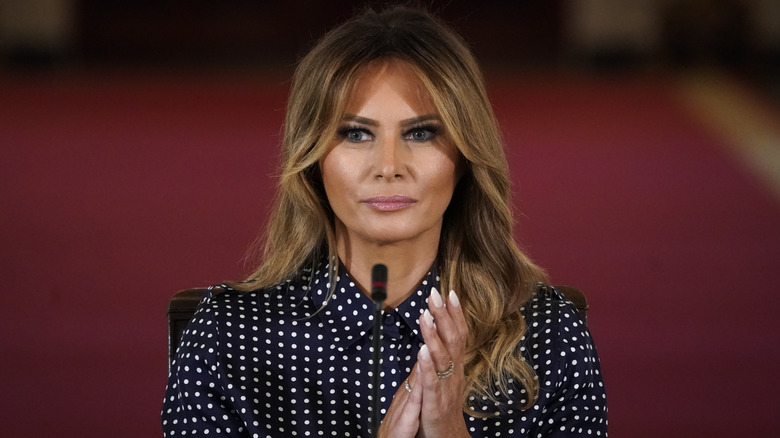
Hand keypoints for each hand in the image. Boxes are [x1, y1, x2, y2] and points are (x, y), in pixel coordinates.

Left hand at [377, 288, 469, 437]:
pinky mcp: (435, 402)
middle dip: (444, 315)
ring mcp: (446, 387)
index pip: (458, 334)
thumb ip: (443, 356)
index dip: (455, 314)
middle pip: (452, 339)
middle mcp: (455, 373)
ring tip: (426, 315)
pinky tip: (421, 350)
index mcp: (456, 366)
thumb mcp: (446, 377)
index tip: (450, 292)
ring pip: (443, 357)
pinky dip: (427, 365)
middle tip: (435, 293)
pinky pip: (432, 382)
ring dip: (434, 335)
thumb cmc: (444, 406)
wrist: (448, 437)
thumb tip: (436, 332)